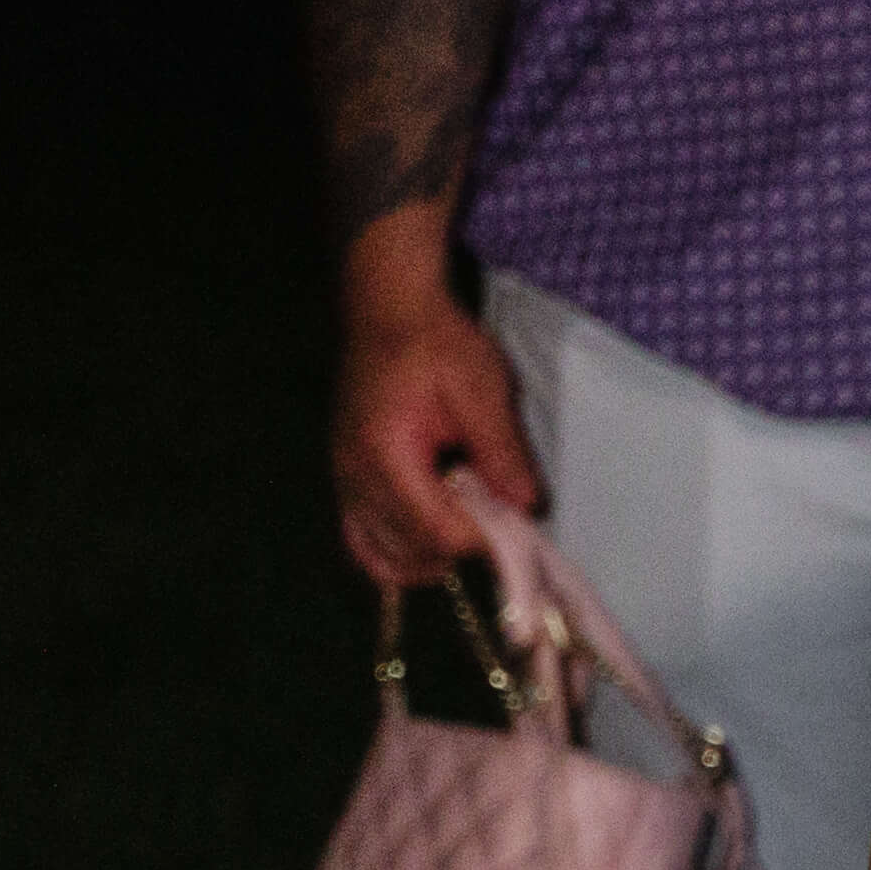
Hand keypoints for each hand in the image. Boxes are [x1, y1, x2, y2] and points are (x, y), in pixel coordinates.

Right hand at [331, 288, 542, 581]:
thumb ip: (501, 450)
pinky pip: (360, 540)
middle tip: (499, 525)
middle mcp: (355, 477)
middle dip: (461, 547)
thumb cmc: (436, 342)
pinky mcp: (345, 479)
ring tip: (469, 533)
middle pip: (412, 550)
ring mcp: (344, 481)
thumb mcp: (482, 388)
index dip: (482, 539)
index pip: (437, 531)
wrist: (389, 311)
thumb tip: (526, 505)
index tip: (517, 525)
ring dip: (430, 558)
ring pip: (382, 555)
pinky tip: (428, 550)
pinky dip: (393, 555)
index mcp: (387, 455)